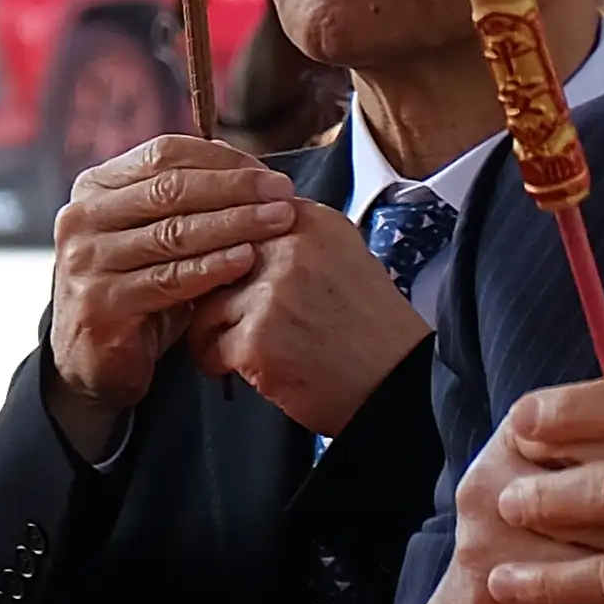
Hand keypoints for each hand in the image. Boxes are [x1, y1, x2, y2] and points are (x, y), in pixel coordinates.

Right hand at [39, 139, 301, 416]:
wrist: (95, 362)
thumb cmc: (138, 290)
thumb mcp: (154, 236)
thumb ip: (186, 202)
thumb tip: (252, 169)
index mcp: (94, 188)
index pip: (163, 155)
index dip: (222, 161)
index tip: (270, 175)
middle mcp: (81, 218)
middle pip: (170, 190)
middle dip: (235, 188)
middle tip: (284, 192)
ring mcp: (86, 262)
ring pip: (173, 233)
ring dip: (234, 223)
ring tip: (279, 221)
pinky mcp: (101, 304)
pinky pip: (169, 280)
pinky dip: (213, 267)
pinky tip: (248, 258)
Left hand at [180, 193, 439, 438]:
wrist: (398, 386)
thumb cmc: (370, 330)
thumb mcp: (343, 258)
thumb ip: (293, 239)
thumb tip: (239, 230)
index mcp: (311, 221)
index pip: (238, 217)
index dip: (227, 253)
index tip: (232, 277)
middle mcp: (290, 247)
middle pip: (215, 259)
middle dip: (217, 293)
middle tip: (236, 318)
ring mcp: (272, 291)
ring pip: (205, 304)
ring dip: (217, 331)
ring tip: (244, 349)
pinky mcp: (256, 337)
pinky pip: (208, 345)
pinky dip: (218, 362)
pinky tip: (247, 369)